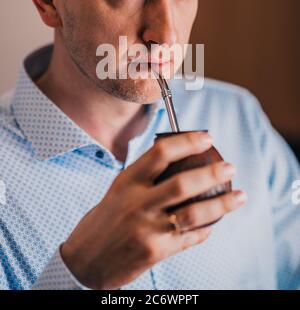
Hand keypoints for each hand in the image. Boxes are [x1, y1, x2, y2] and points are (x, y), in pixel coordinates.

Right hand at [61, 131, 245, 288]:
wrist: (85, 260)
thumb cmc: (105, 220)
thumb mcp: (119, 190)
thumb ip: (146, 177)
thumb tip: (180, 160)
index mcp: (127, 181)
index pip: (160, 153)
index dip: (187, 142)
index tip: (207, 137)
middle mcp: (137, 203)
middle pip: (183, 183)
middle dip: (212, 173)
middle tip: (230, 167)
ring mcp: (147, 228)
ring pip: (194, 213)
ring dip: (222, 204)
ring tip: (240, 196)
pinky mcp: (155, 251)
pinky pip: (189, 238)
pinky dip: (205, 230)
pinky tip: (214, 225)